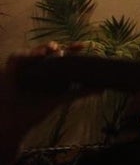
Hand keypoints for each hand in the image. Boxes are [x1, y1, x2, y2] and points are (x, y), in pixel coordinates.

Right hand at [1, 43, 89, 164]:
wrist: (16, 119)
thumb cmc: (37, 108)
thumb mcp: (62, 98)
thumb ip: (81, 92)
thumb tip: (103, 89)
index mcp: (52, 69)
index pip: (64, 55)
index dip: (73, 48)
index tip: (84, 45)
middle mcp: (39, 64)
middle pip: (50, 50)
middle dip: (57, 46)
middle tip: (64, 48)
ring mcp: (26, 65)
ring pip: (36, 51)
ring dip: (44, 47)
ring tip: (54, 48)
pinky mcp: (12, 67)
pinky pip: (19, 56)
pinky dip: (28, 54)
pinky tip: (38, 56)